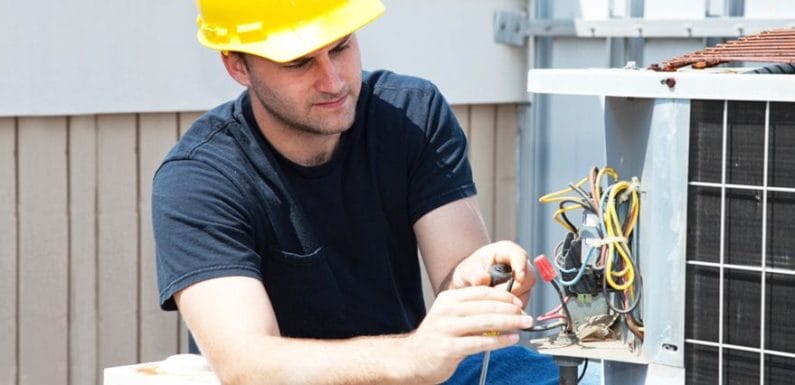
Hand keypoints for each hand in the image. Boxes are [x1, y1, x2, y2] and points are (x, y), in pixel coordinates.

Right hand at [403, 285, 533, 383]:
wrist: (413, 358)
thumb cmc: (437, 337)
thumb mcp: (450, 316)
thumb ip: (471, 310)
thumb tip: (504, 308)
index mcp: (448, 299)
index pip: (481, 292)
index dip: (503, 296)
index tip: (518, 302)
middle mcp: (447, 311)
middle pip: (487, 306)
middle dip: (511, 310)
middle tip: (525, 315)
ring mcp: (447, 329)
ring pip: (486, 322)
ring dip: (509, 323)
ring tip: (522, 325)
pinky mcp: (449, 347)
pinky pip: (480, 342)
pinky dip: (500, 340)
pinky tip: (511, 340)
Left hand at [448, 241, 535, 306]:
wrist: (469, 283)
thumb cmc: (470, 272)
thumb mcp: (467, 270)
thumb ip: (475, 274)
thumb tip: (484, 280)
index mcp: (507, 251)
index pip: (520, 256)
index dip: (521, 266)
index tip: (519, 278)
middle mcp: (519, 265)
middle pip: (529, 278)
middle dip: (514, 290)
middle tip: (494, 295)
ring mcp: (523, 281)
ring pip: (525, 294)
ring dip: (509, 301)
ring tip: (491, 300)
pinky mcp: (523, 295)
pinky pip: (521, 304)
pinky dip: (509, 308)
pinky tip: (496, 306)